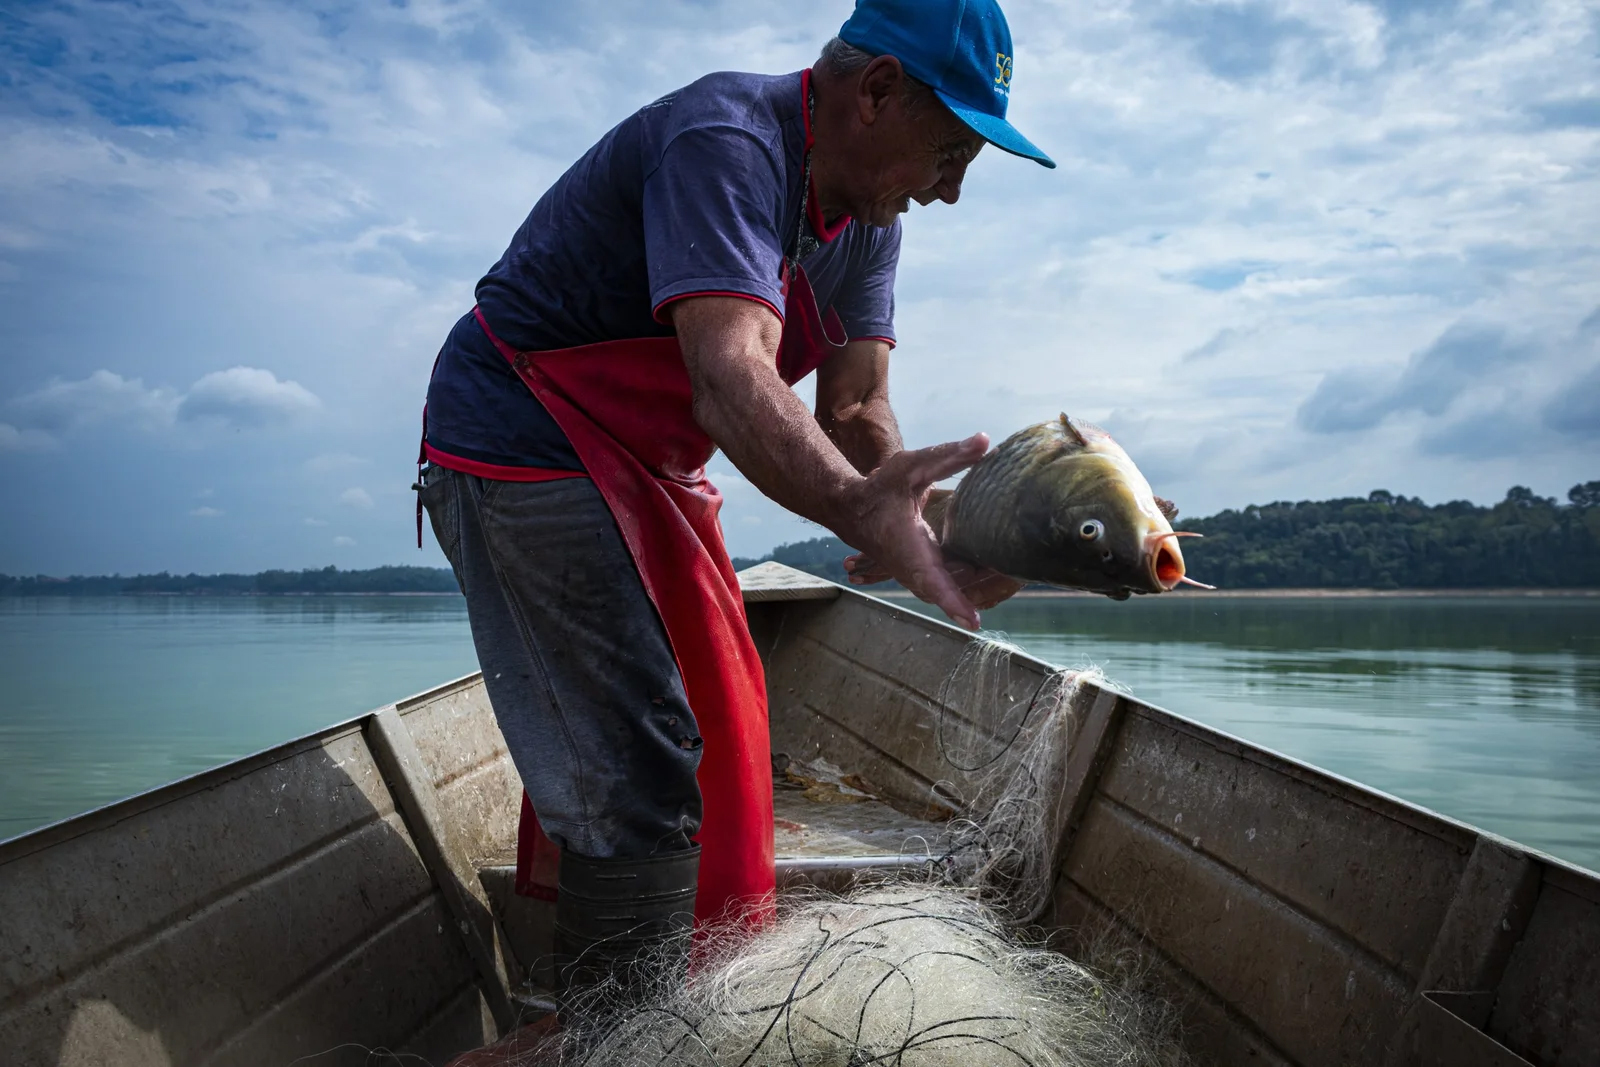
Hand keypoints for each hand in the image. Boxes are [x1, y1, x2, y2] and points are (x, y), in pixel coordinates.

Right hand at [832, 433, 990, 629]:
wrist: (850, 509)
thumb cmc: (880, 488)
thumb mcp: (912, 466)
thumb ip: (948, 456)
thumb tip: (985, 440)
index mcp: (909, 546)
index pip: (932, 580)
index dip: (953, 602)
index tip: (973, 622)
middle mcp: (910, 567)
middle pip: (943, 594)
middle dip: (968, 603)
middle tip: (998, 604)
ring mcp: (912, 574)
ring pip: (942, 593)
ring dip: (966, 597)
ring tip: (997, 590)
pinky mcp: (916, 573)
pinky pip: (939, 588)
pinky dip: (958, 592)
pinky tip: (983, 583)